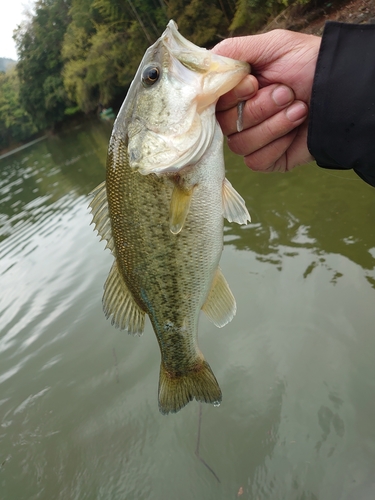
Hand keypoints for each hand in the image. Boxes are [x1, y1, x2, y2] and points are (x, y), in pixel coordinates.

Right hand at [212, 30, 320, 171]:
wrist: (341, 92)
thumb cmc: (309, 65)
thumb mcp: (272, 45)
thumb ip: (232, 51)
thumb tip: (203, 65)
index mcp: (237, 92)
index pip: (213, 103)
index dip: (231, 96)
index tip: (253, 83)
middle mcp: (240, 117)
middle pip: (226, 125)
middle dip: (259, 108)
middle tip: (287, 93)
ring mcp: (253, 140)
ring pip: (240, 144)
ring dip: (273, 126)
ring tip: (299, 109)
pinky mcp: (267, 160)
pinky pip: (256, 161)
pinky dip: (277, 144)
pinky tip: (296, 130)